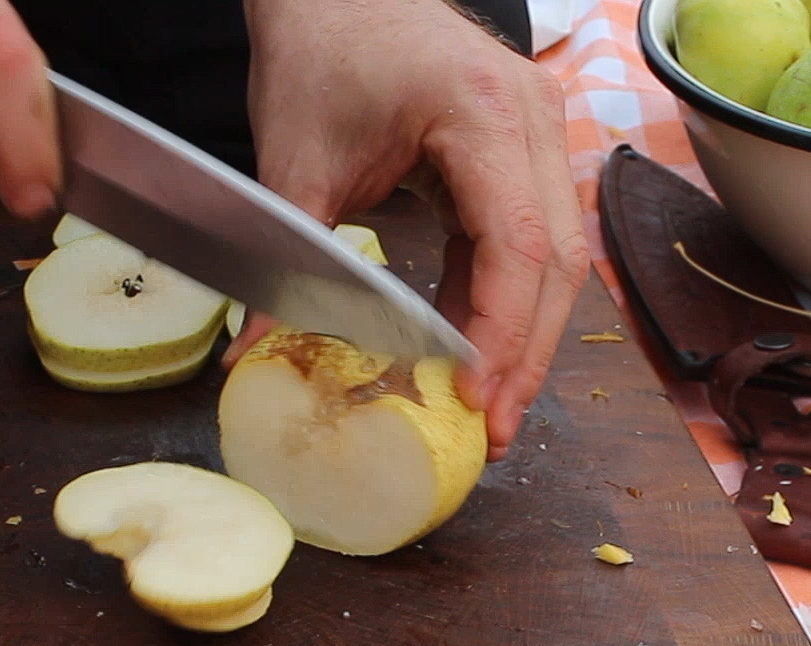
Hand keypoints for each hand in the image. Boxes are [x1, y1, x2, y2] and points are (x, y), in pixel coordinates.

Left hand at [233, 0, 590, 461]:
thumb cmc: (319, 48)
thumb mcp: (294, 161)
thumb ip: (286, 263)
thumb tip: (252, 355)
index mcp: (482, 110)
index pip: (517, 242)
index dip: (501, 331)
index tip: (473, 397)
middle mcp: (533, 117)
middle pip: (557, 260)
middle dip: (526, 354)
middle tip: (493, 431)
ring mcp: (541, 131)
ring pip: (558, 257)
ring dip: (526, 337)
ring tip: (491, 409)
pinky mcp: (528, 152)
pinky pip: (534, 240)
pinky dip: (507, 300)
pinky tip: (476, 354)